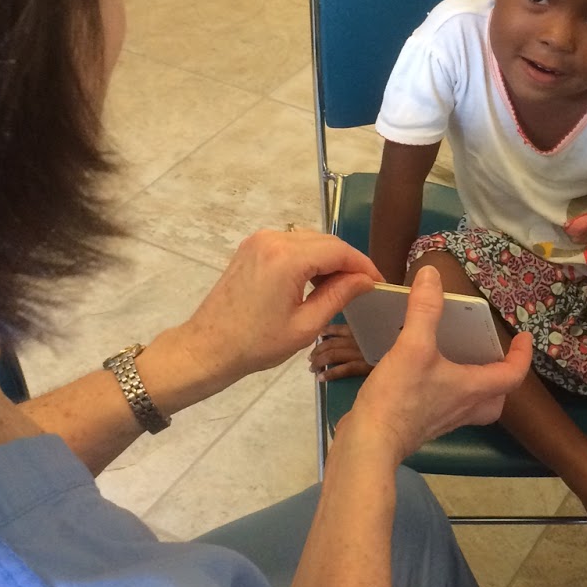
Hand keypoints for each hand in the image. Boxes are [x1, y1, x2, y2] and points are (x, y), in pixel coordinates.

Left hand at [177, 229, 381, 394]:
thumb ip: (339, 296)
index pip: (339, 251)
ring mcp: (259, 240)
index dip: (363, 266)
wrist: (208, 347)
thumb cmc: (257, 344)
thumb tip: (366, 280)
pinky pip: (291, 244)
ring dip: (328, 259)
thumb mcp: (306, 325)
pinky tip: (315, 281)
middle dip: (348, 262)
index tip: (378, 284)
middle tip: (364, 287)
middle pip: (325, 241)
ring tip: (342, 287)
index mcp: (287, 258)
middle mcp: (273, 239)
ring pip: (309, 240)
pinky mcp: (251, 247)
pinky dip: (308, 257)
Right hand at [347, 267, 532, 461]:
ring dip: (476, 386)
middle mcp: (464, 408)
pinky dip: (447, 392)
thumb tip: (432, 275)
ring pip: (474, 406)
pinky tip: (425, 376)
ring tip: (461, 363)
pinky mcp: (423, 426)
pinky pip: (448, 408)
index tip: (524, 337)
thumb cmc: (398, 397)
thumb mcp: (413, 346)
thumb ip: (424, 309)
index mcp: (472, 389)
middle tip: (493, 357)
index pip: (513, 375)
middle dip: (501, 377)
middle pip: (497, 398)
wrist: (370, 443)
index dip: (523, 355)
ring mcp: (443, 420)